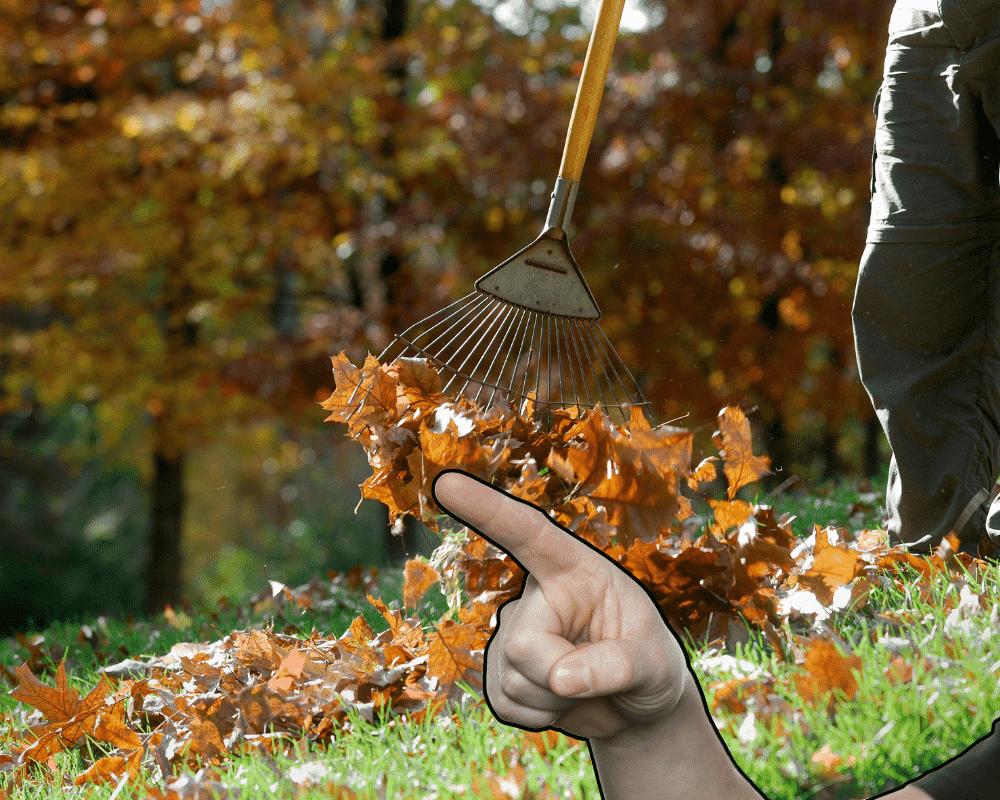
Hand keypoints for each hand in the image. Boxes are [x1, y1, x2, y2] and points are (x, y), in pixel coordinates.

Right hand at [432, 469, 691, 741]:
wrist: (635, 705)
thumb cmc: (650, 666)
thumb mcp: (655, 662)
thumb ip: (617, 665)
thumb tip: (561, 678)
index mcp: (574, 571)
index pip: (528, 534)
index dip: (487, 508)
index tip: (447, 482)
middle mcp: (537, 596)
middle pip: (522, 644)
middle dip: (558, 678)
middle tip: (599, 682)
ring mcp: (514, 634)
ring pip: (513, 680)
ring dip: (555, 700)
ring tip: (585, 686)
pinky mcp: (500, 673)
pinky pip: (508, 704)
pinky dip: (541, 716)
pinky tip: (562, 699)